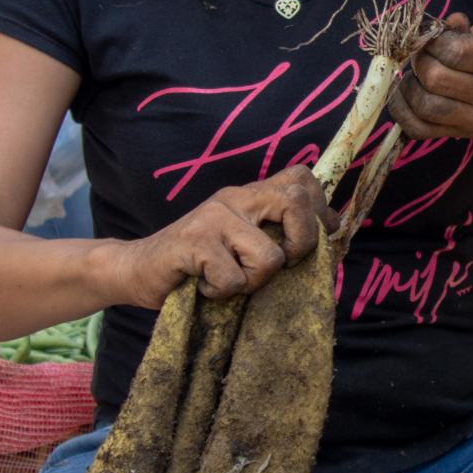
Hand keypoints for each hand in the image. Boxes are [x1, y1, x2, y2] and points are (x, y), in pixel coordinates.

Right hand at [109, 166, 333, 304]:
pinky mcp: (194, 242)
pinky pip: (233, 279)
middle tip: (277, 266)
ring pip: (270, 256)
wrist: (136, 270)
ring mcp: (213, 217)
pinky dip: (222, 294)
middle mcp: (234, 198)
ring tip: (228, 281)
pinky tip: (204, 287)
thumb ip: (277, 231)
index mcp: (250, 195)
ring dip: (253, 282)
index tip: (305, 245)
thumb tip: (335, 229)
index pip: (301, 179)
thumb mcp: (242, 242)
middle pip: (296, 201)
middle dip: (301, 244)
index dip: (319, 211)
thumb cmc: (198, 265)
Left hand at [387, 14, 472, 143]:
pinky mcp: (463, 134)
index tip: (429, 36)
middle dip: (419, 61)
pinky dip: (403, 114)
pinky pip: (421, 130)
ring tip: (412, 74)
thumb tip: (438, 26)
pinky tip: (403, 97)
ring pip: (427, 107)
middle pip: (437, 79)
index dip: (432, 41)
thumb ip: (468, 25)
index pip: (456, 51)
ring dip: (408, 87)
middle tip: (419, 54)